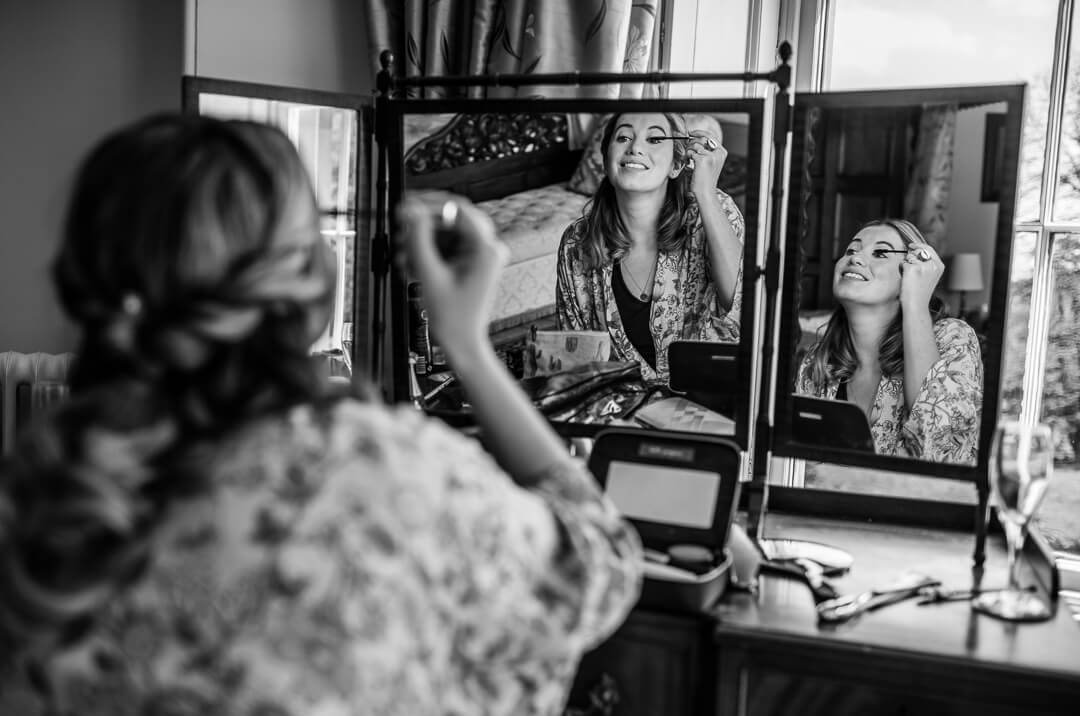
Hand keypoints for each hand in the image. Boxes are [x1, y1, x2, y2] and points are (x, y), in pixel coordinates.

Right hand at [397, 191, 507, 354]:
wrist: (461, 343)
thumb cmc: (453, 318)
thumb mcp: (429, 275)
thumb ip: (419, 240)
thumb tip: (411, 211)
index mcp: (486, 249)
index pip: (457, 209)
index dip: (428, 203)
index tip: (406, 205)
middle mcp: (487, 248)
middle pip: (451, 220)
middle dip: (423, 225)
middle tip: (400, 228)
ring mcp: (480, 256)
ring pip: (446, 233)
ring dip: (422, 241)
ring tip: (403, 255)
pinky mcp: (470, 263)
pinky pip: (447, 247)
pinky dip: (428, 252)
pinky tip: (411, 264)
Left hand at [686, 130, 727, 198]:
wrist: (705, 192)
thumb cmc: (705, 179)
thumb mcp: (710, 163)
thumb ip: (706, 151)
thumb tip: (694, 139)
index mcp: (722, 152)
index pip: (711, 136)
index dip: (700, 132)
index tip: (691, 133)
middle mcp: (718, 152)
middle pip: (702, 138)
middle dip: (692, 142)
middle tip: (687, 148)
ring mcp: (711, 156)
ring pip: (694, 145)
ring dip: (688, 151)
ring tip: (689, 160)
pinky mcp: (702, 160)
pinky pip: (690, 152)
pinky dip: (687, 158)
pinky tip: (688, 164)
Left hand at [899, 241, 943, 308]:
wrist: (916, 304)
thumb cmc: (920, 293)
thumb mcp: (930, 276)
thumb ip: (927, 264)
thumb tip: (914, 252)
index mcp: (939, 266)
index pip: (929, 249)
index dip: (919, 245)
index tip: (912, 245)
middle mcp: (933, 264)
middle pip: (918, 251)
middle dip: (911, 255)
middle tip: (910, 267)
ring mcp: (923, 266)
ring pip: (909, 257)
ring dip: (906, 265)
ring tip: (910, 278)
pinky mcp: (912, 268)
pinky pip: (903, 263)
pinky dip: (902, 270)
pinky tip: (906, 279)